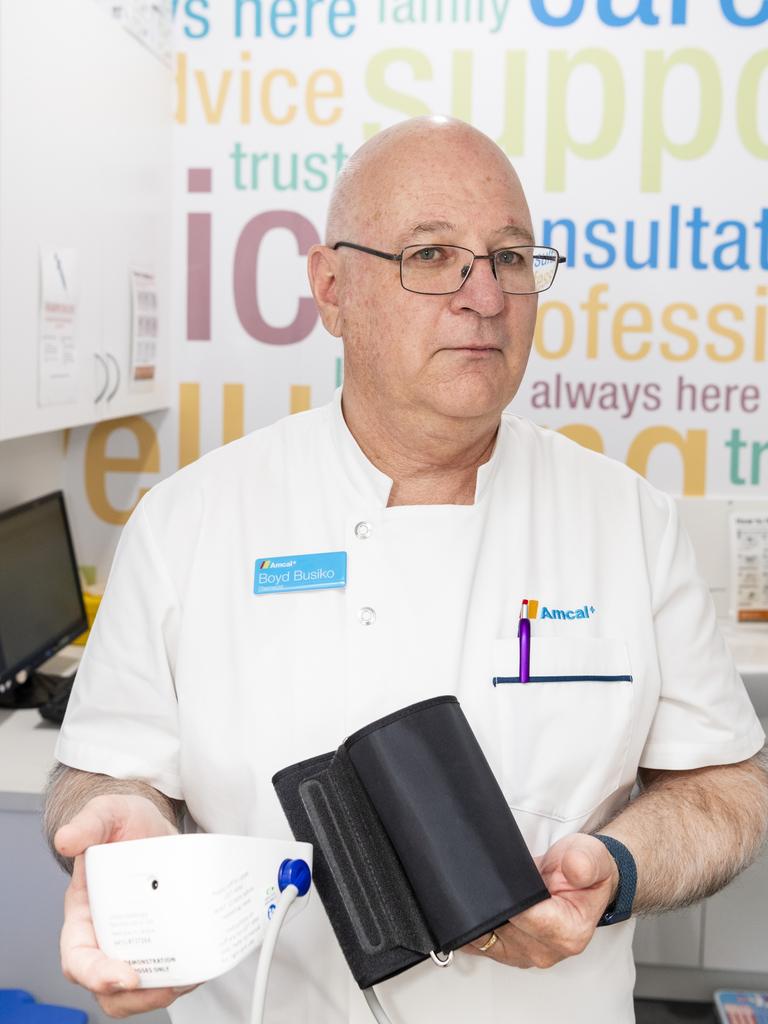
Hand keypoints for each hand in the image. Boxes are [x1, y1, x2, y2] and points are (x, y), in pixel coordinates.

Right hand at [55, 793, 196, 1016]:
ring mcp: (135, 940)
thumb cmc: (124, 824)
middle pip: (108, 988)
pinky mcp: (162, 938)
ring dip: (162, 993)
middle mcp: (105, 935)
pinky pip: (166, 970)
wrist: (153, 823)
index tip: (126, 976)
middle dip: (136, 997)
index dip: (97, 975)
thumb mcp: (107, 814)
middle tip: (168, 984)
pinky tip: (200, 962)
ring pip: (138, 990)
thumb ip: (88, 823)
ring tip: (189, 977)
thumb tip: (67, 839)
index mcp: (83, 914)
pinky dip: (182, 974)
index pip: (78, 959)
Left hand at [465, 833, 618, 968]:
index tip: (503, 877)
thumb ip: (585, 862)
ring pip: (485, 938)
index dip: (508, 895)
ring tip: (486, 889)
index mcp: (569, 933)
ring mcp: (526, 954)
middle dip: (490, 902)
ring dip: (479, 914)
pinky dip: (473, 927)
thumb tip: (574, 868)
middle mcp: (548, 951)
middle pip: (501, 928)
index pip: (523, 916)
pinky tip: (477, 907)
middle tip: (489, 877)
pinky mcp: (509, 953)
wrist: (579, 881)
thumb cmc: (584, 872)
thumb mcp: (592, 857)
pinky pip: (479, 945)